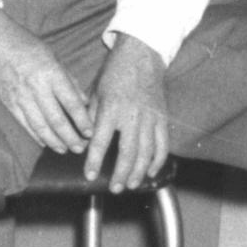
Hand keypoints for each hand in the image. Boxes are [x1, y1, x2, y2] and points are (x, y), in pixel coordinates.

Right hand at [0, 0, 91, 155]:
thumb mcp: (55, 58)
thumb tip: (84, 104)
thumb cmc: (29, 47)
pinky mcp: (8, 101)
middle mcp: (36, 87)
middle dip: (71, 138)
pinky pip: (24, 124)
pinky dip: (36, 136)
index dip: (83, 121)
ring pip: (40, 126)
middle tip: (81, 148)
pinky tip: (46, 142)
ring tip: (65, 149)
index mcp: (51, 74)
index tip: (91, 133)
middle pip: (57, 120)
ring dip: (55, 141)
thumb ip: (70, 82)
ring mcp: (20, 96)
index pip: (71, 104)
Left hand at [82, 34, 169, 189]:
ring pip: (147, 153)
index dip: (95, 161)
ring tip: (132, 185)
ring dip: (140, 172)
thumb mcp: (94, 92)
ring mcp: (150, 119)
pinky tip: (152, 172)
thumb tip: (83, 138)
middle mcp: (132, 117)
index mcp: (110, 110)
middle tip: (115, 189)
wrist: (141, 57)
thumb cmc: (113, 74)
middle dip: (121, 174)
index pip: (101, 142)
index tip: (89, 175)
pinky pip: (163, 145)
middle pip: (128, 153)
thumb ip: (90, 116)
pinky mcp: (163, 119)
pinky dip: (159, 160)